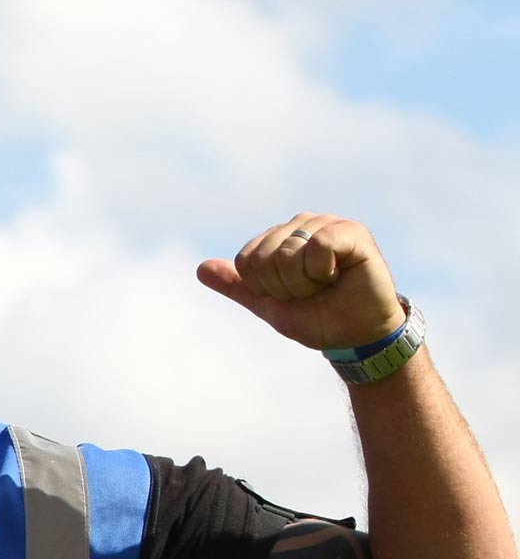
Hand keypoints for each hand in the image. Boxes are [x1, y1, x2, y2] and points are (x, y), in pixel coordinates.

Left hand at [197, 214, 404, 351]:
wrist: (357, 335)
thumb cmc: (318, 317)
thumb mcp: (270, 305)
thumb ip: (238, 286)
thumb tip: (201, 268)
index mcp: (278, 240)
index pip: (246, 261)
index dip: (265, 288)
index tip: (291, 295)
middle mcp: (299, 225)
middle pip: (263, 258)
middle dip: (283, 287)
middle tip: (311, 291)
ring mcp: (325, 224)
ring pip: (287, 254)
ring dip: (304, 283)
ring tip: (326, 284)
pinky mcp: (349, 230)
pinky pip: (317, 247)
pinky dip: (323, 271)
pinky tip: (339, 274)